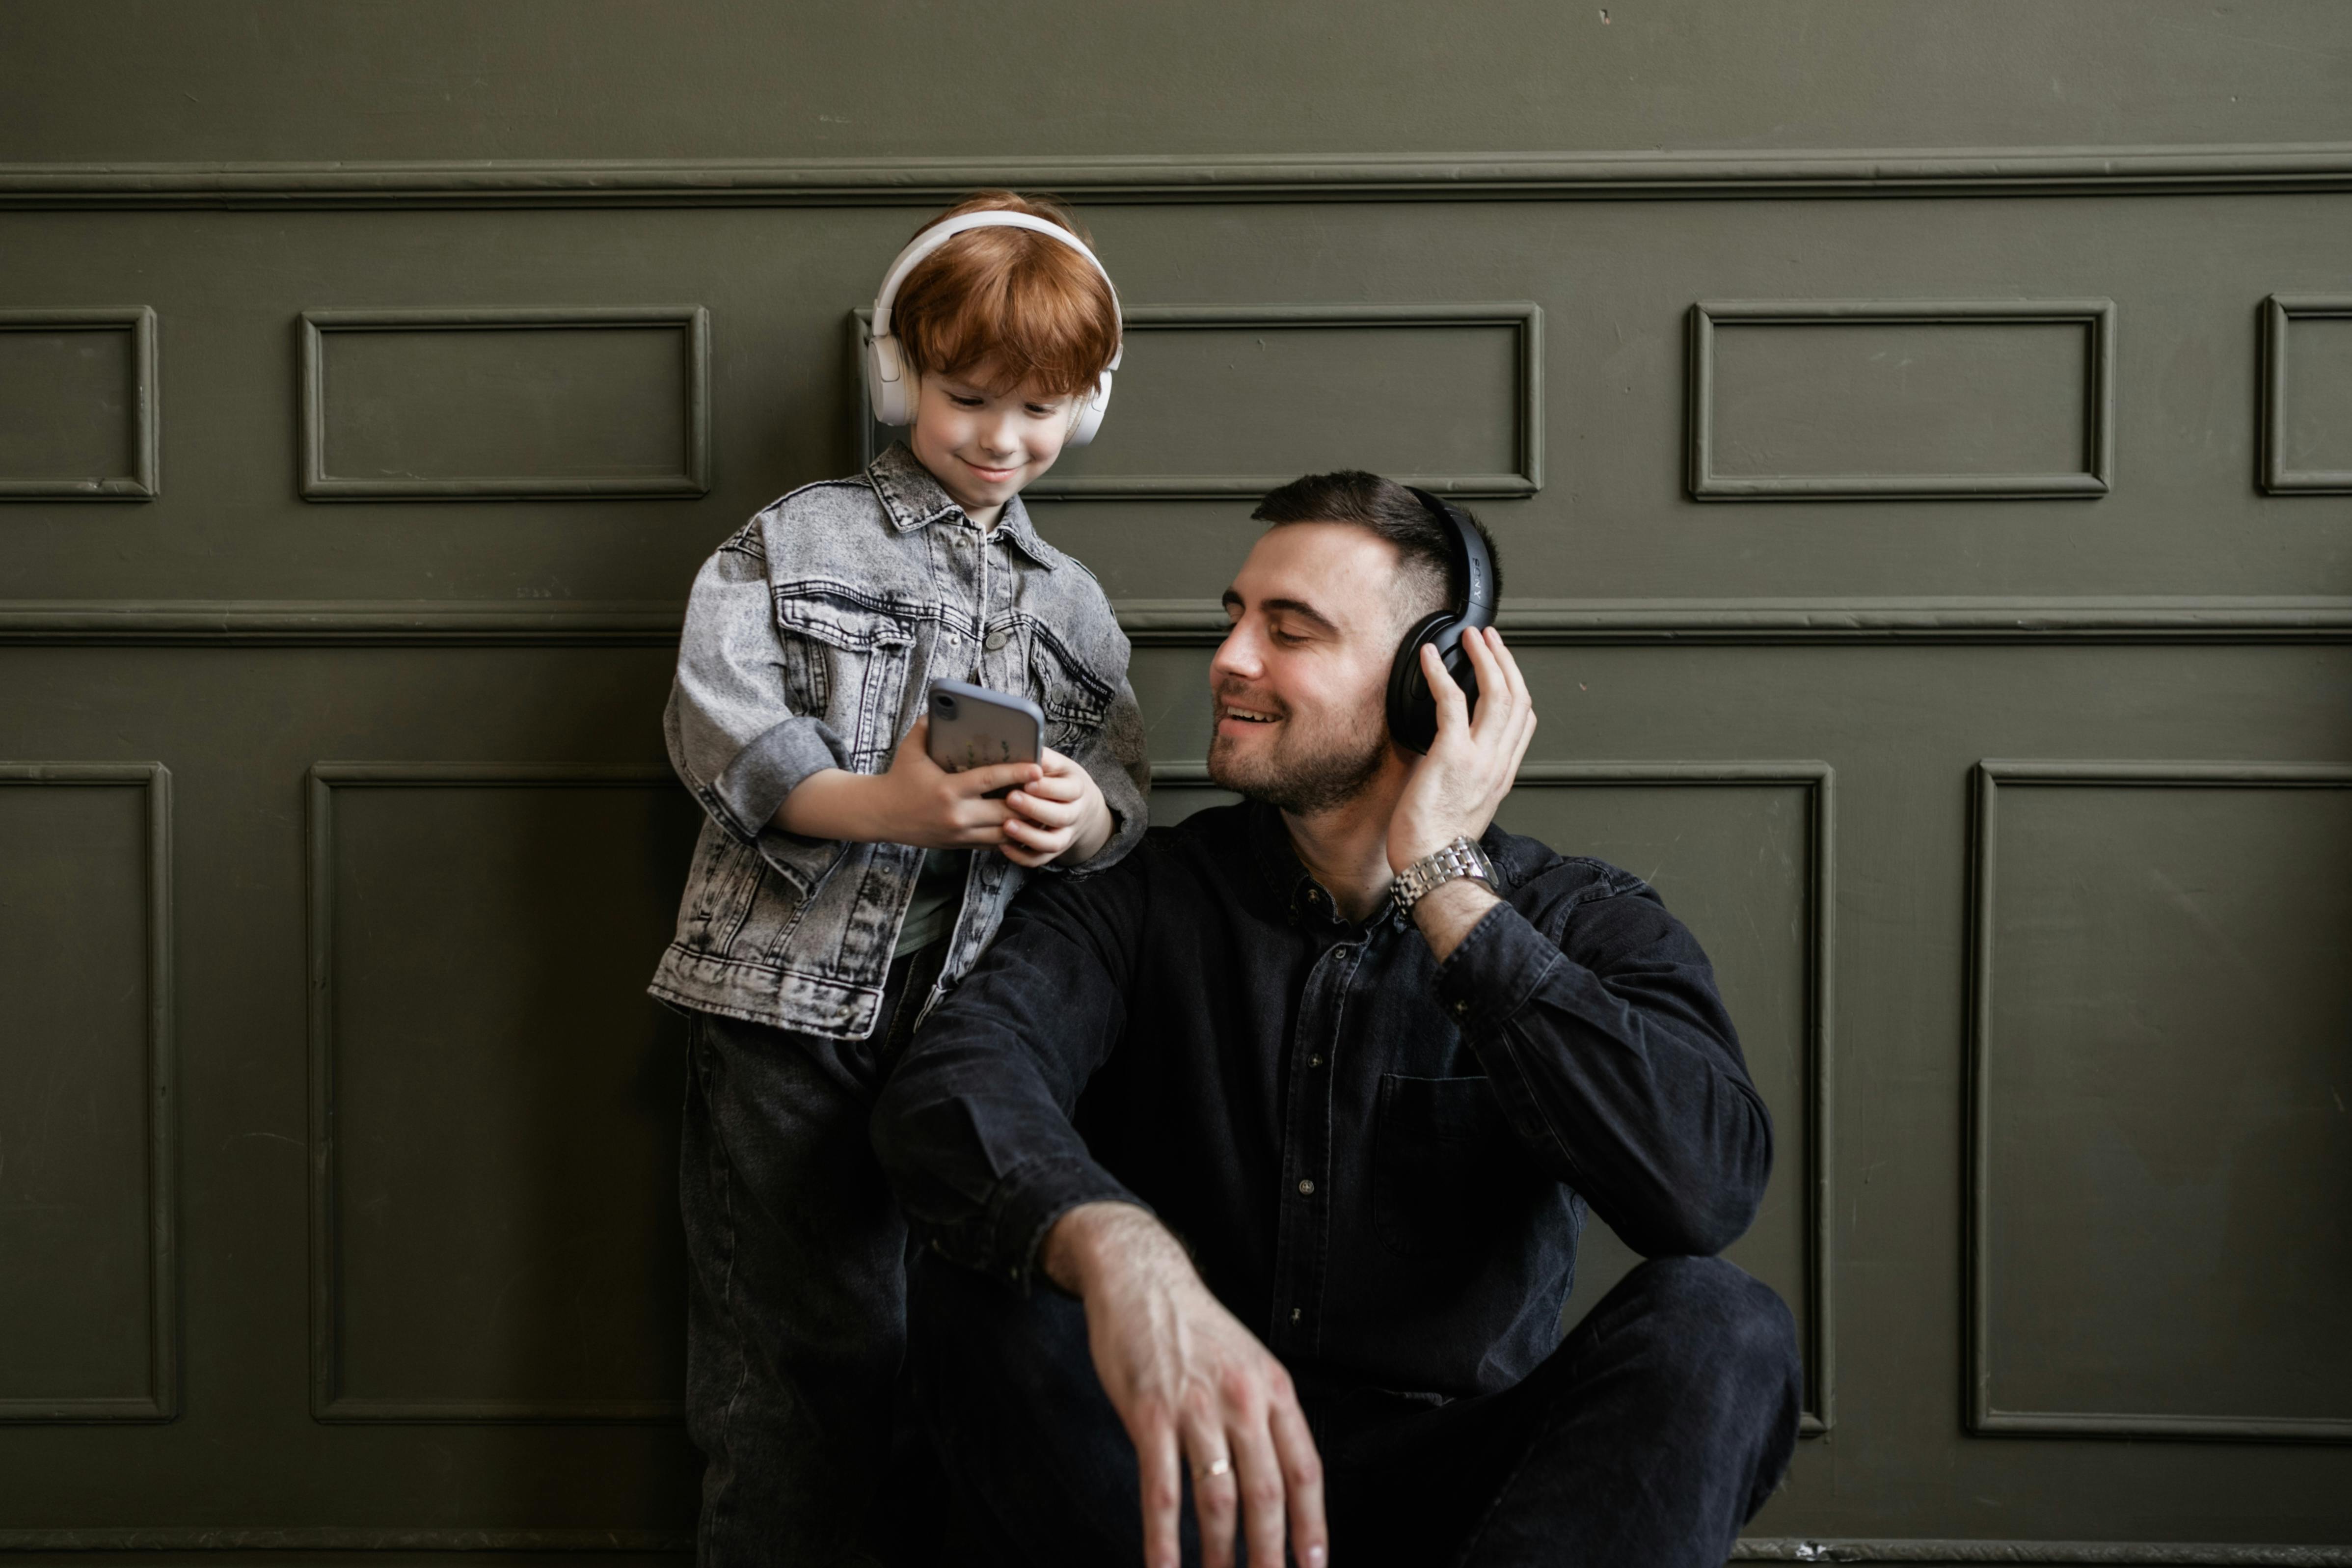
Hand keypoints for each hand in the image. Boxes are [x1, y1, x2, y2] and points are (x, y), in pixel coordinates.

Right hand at [775, 715, 1041, 848]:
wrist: (880, 815)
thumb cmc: (898, 778)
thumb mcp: (909, 749)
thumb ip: (928, 726)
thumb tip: (946, 703)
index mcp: (948, 791)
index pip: (990, 781)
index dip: (1016, 774)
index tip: (1038, 767)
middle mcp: (958, 816)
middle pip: (1006, 812)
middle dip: (1030, 801)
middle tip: (1050, 788)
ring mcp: (960, 834)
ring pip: (1004, 832)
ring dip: (1025, 821)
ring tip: (1044, 807)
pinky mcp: (961, 845)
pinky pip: (994, 843)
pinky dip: (1011, 834)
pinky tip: (1026, 822)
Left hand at [999, 747, 1114, 867]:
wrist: (1082, 807)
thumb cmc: (1060, 779)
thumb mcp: (1059, 764)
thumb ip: (1043, 758)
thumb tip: (1022, 741)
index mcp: (1077, 788)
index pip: (1068, 790)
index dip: (1048, 787)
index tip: (1027, 780)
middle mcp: (1076, 814)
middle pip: (1061, 816)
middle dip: (1035, 808)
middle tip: (1011, 798)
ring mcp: (1066, 835)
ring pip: (1052, 842)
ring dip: (1029, 836)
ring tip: (1006, 826)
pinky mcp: (1054, 849)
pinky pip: (1040, 859)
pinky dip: (1022, 856)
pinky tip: (1004, 846)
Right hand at [1044, 1204, 1328, 1567]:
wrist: (1141, 1277)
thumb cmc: (1194, 1328)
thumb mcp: (1247, 1362)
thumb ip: (1265, 1416)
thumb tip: (1280, 1484)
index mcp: (1274, 1389)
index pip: (1304, 1471)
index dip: (1312, 1527)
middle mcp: (1243, 1399)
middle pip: (1266, 1495)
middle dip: (1268, 1556)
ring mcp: (1195, 1407)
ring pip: (1217, 1498)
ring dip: (1219, 1555)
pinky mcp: (1149, 1413)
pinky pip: (1161, 1490)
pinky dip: (1163, 1539)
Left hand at [1385, 626, 1536, 873]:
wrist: (1432, 866)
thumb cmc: (1437, 845)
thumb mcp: (1467, 806)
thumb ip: (1469, 779)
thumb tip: (1450, 761)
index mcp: (1502, 774)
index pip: (1524, 722)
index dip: (1517, 687)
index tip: (1503, 667)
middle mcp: (1498, 762)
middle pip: (1517, 697)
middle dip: (1505, 660)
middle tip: (1490, 639)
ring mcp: (1479, 757)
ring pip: (1497, 693)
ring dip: (1484, 658)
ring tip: (1471, 638)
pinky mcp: (1452, 754)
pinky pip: (1452, 701)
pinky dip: (1441, 673)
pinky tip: (1430, 657)